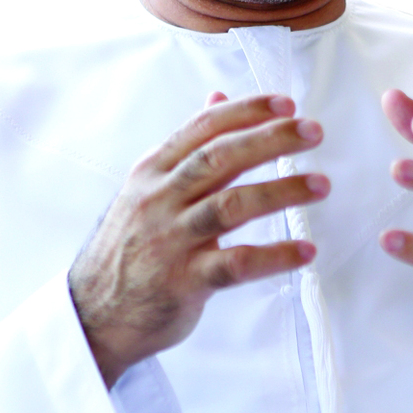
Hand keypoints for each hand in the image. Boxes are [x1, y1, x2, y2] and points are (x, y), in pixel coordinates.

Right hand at [68, 92, 328, 387]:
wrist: (92, 313)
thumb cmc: (129, 245)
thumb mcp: (147, 187)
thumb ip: (187, 147)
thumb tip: (217, 99)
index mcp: (152, 171)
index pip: (203, 129)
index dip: (245, 112)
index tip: (285, 104)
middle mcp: (159, 199)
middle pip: (219, 158)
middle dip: (270, 140)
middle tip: (312, 132)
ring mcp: (170, 241)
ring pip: (230, 206)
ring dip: (280, 191)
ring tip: (320, 185)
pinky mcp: (183, 282)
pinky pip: (236, 264)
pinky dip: (274, 256)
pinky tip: (305, 251)